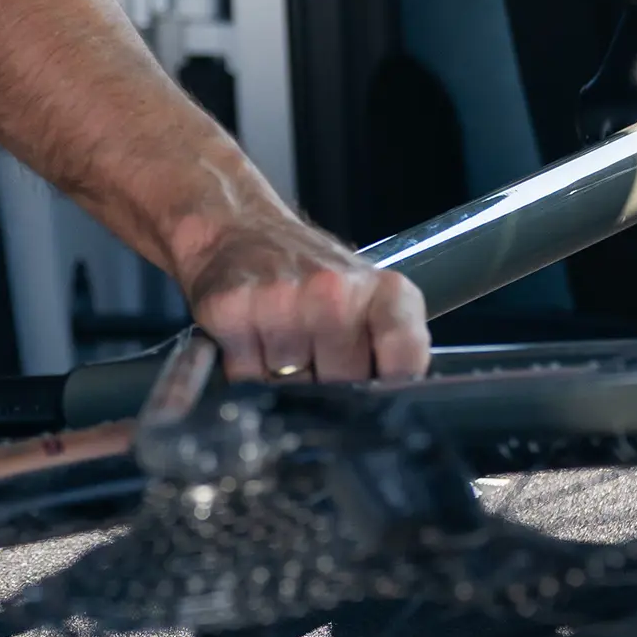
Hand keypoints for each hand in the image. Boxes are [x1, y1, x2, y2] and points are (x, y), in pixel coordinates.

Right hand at [176, 207, 428, 382]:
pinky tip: (253, 341)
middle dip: (328, 386)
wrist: (243, 228)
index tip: (376, 393)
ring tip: (283, 344)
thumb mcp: (372, 300)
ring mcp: (281, 300)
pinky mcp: (233, 310)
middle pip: (341, 386)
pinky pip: (245, 379)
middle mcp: (334, 292)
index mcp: (383, 291)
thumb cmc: (313, 274)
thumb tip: (387, 408)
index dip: (391, 388)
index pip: (404, 360)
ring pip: (289, 389)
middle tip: (317, 356)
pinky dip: (246, 372)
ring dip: (283, 382)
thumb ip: (392, 350)